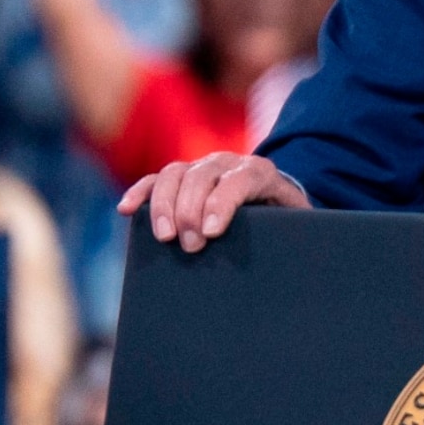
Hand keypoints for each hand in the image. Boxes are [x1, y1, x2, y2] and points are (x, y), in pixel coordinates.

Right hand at [117, 150, 307, 250]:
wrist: (273, 198)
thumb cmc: (285, 220)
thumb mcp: (297, 225)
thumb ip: (296, 235)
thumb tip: (294, 262)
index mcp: (260, 173)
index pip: (240, 180)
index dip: (223, 203)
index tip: (211, 232)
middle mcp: (228, 162)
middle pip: (202, 176)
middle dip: (191, 210)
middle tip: (190, 247)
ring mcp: (200, 167)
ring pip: (174, 174)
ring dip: (163, 204)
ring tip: (164, 237)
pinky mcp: (180, 177)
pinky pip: (154, 179)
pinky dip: (139, 193)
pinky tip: (126, 210)